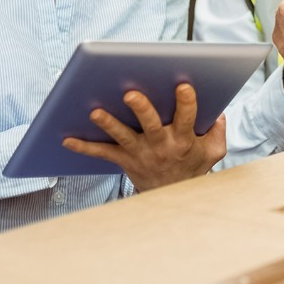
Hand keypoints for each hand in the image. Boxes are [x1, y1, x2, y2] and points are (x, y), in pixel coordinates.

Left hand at [62, 84, 226, 191]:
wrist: (173, 198)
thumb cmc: (192, 167)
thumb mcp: (214, 152)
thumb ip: (218, 131)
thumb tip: (218, 111)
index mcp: (183, 139)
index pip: (187, 118)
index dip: (186, 102)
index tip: (183, 85)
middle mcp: (161, 145)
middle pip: (150, 124)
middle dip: (141, 108)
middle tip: (131, 93)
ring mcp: (140, 153)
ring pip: (123, 136)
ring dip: (109, 124)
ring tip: (95, 112)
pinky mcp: (124, 160)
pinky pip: (102, 153)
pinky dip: (84, 147)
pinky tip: (66, 140)